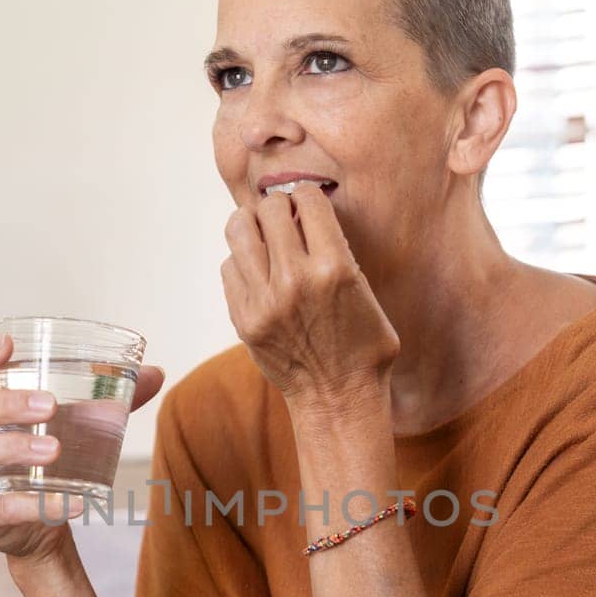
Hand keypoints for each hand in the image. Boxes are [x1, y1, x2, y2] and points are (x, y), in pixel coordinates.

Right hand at [0, 332, 165, 564]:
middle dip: (6, 403)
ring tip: (54, 450)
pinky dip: (31, 505)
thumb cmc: (45, 462)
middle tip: (49, 405)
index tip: (7, 344)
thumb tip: (156, 373)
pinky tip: (68, 504)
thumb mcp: (73, 427)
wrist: (38, 524)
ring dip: (13, 447)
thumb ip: (107, 400)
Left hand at [220, 182, 399, 408]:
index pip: (307, 198)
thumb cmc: (363, 345)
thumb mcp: (366, 289)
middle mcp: (295, 280)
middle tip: (286, 223)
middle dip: (279, 209)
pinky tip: (259, 274)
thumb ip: (338, 250)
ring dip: (253, 227)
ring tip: (265, 238)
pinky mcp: (243, 318)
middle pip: (269, 208)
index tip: (308, 209)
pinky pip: (229, 266)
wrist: (338, 398)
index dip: (307, 198)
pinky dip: (242, 262)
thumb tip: (306, 212)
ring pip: (238, 229)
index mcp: (335, 268)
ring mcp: (264, 301)